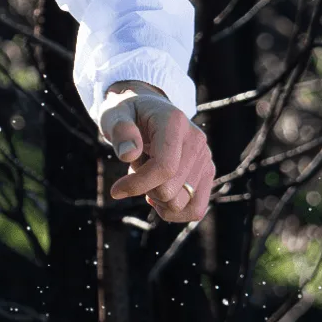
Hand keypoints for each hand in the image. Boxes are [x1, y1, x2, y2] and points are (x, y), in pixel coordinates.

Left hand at [101, 88, 214, 224]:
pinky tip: (158, 195)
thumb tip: (129, 154)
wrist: (147, 110)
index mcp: (175, 123)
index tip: (116, 190)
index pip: (164, 168)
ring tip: (149, 176)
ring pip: (181, 204)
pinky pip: (196, 209)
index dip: (138, 185)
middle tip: (137, 169)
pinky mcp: (207, 172)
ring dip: (157, 198)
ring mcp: (205, 158)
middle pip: (170, 191)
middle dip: (144, 189)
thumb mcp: (113, 114)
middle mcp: (196, 140)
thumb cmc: (127, 114)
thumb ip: (120, 131)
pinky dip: (173, 211)